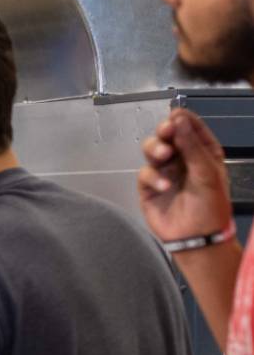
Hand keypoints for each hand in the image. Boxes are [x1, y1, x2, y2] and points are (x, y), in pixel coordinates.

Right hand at [139, 109, 232, 243]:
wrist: (197, 238)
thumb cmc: (210, 205)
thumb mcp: (207, 172)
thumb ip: (191, 145)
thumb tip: (176, 118)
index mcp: (202, 152)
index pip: (190, 128)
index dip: (182, 120)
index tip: (175, 116)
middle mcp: (182, 159)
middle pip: (166, 136)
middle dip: (164, 132)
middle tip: (166, 132)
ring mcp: (164, 172)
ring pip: (151, 151)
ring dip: (156, 150)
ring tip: (164, 156)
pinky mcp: (149, 188)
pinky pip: (145, 174)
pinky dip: (154, 178)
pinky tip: (165, 186)